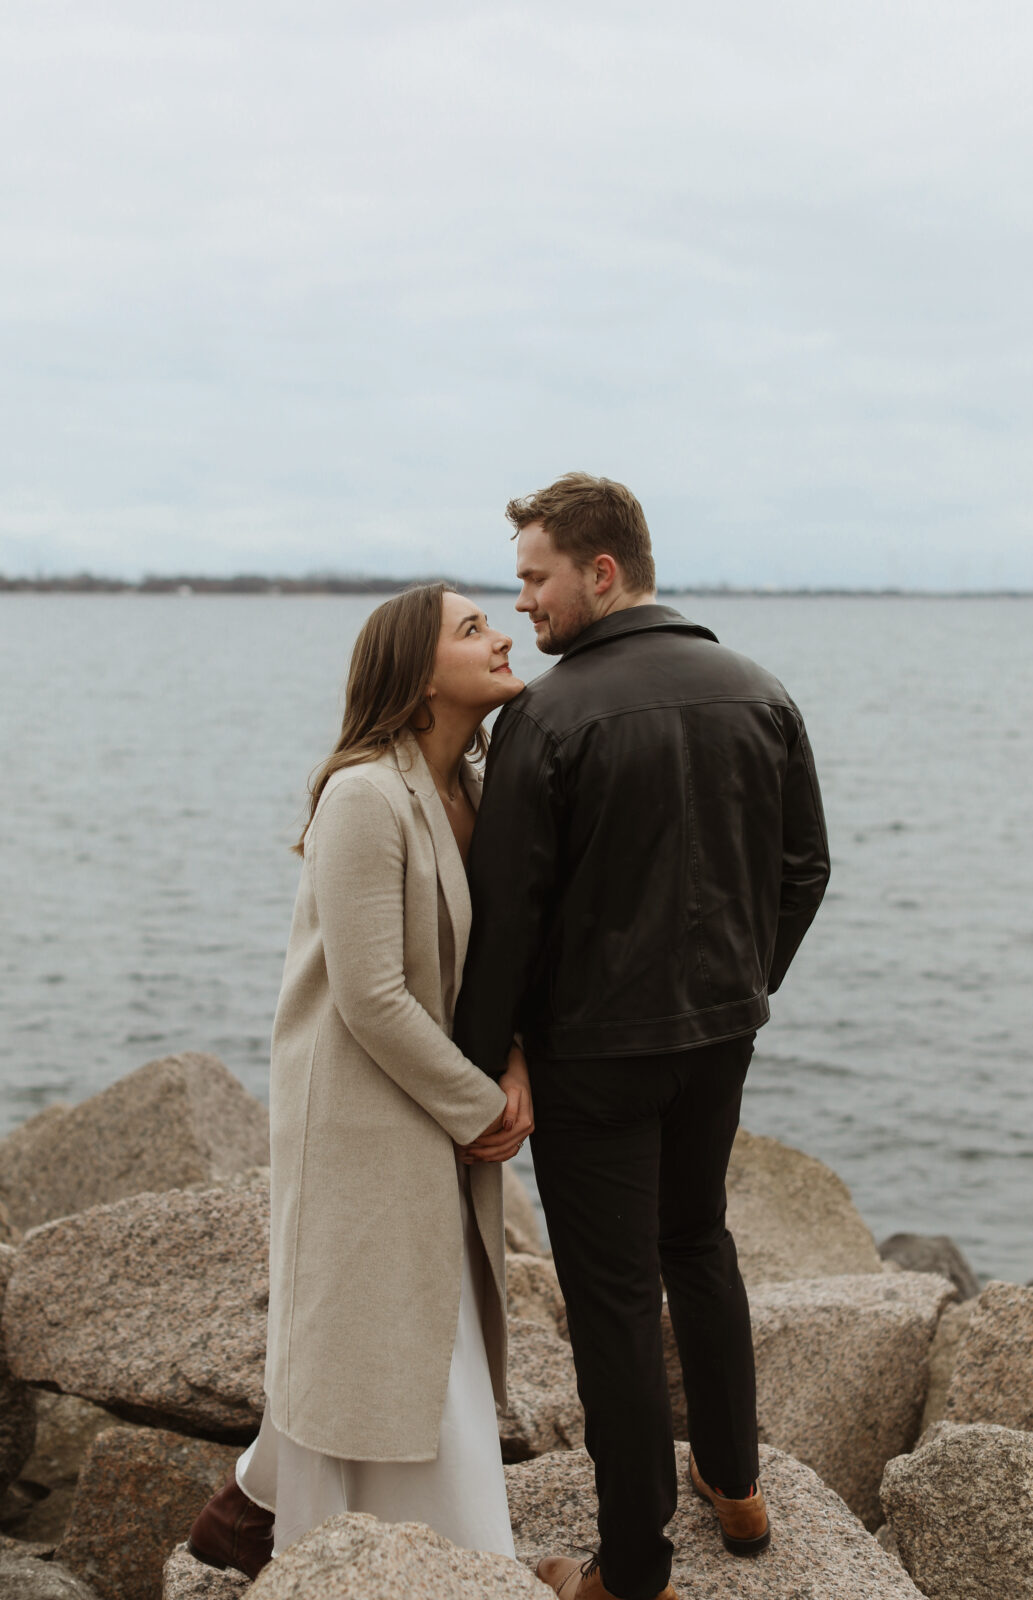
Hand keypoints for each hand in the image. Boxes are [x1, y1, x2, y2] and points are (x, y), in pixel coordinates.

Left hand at [461, 1044, 533, 1163]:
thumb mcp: (512, 1090)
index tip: (471, 1142)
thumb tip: (508, 1127)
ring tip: (472, 1156)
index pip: (503, 1140)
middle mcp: (527, 1129)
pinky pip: (509, 1150)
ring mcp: (524, 1132)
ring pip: (506, 1152)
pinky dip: (496, 1156)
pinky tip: (483, 1156)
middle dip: (485, 1153)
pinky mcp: (519, 1132)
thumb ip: (511, 1109)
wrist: (519, 1075)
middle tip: (467, 1152)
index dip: (486, 1144)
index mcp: (525, 1122)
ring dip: (489, 1157)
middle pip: (504, 1149)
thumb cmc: (513, 1081)